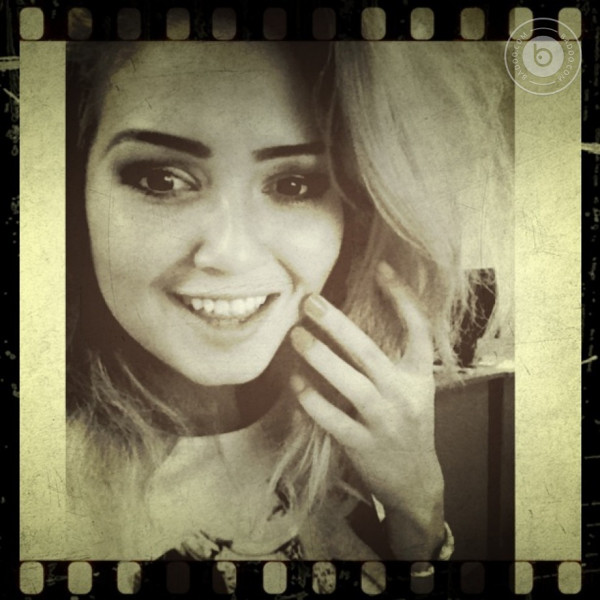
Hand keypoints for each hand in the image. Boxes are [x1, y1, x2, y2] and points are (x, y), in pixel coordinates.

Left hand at [289, 261, 444, 557]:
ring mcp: (384, 422)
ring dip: (320, 357)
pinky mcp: (362, 446)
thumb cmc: (408, 423)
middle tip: (309, 301)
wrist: (415, 480)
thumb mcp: (414, 387)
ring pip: (350, 384)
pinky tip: (295, 380)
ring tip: (296, 335)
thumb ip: (395, 358)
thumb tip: (354, 318)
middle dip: (338, 324)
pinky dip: (312, 399)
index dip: (402, 297)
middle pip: (370, 353)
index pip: (419, 330)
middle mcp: (405, 395)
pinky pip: (332, 419)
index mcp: (420, 376)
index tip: (381, 268)